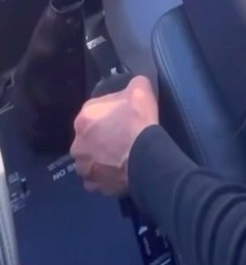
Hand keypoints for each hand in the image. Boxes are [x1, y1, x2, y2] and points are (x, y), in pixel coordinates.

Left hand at [71, 76, 158, 195]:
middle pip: (90, 136)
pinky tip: (117, 170)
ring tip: (119, 156)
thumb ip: (131, 84)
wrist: (145, 156)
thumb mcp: (140, 88)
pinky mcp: (93, 185)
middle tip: (121, 136)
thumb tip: (132, 85)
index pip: (95, 110)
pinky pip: (96, 178)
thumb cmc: (139, 121)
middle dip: (101, 136)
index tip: (123, 116)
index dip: (110, 112)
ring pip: (90, 158)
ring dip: (100, 157)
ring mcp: (83, 166)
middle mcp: (77, 143)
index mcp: (84, 117)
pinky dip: (104, 175)